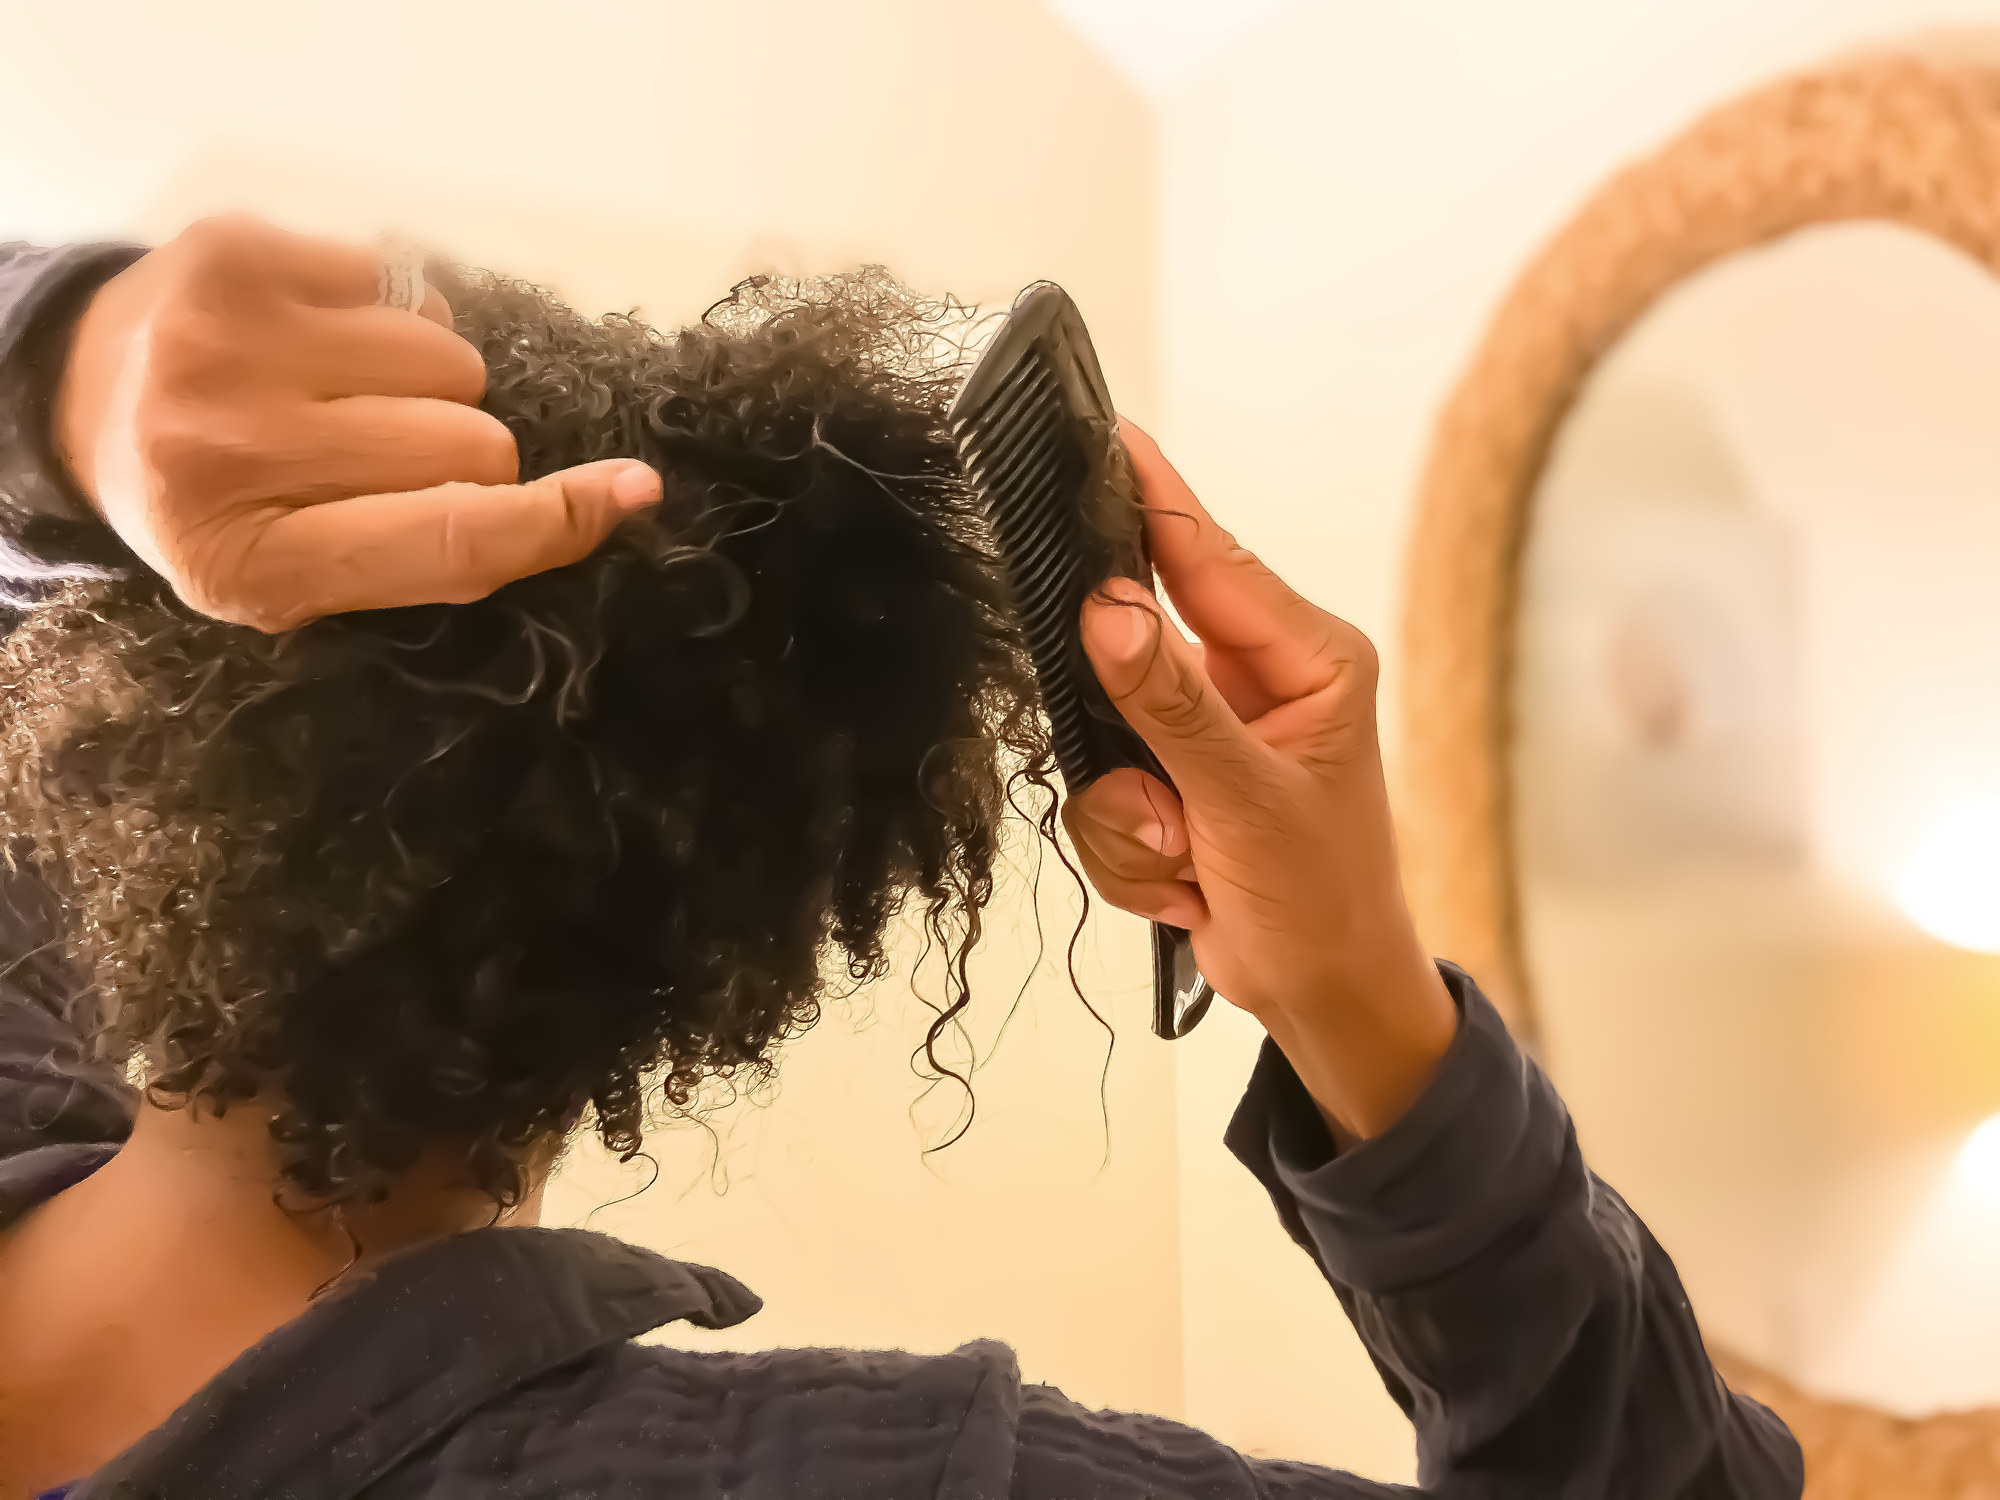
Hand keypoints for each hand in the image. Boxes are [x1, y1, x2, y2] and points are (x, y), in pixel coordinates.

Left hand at [54, 215, 660, 631]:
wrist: (81, 405)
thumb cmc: (222, 509)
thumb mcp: (311, 576)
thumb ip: (441, 554)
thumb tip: (615, 498)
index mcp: (255, 564)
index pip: (448, 541)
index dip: (554, 521)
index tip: (632, 494)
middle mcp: (228, 451)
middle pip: (465, 444)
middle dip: (456, 451)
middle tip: (381, 457)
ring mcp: (225, 343)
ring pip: (446, 357)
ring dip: (424, 381)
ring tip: (344, 394)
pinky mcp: (234, 256)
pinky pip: (398, 281)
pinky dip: (382, 313)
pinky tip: (318, 338)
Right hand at [1065, 422, 1456, 1139]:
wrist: (1322, 996)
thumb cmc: (1325, 899)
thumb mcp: (1249, 801)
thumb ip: (1172, 704)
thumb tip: (1109, 611)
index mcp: (1306, 658)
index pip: (1208, 557)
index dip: (1150, 499)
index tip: (1100, 434)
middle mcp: (1252, 682)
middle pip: (1133, 648)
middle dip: (1130, 740)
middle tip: (1163, 797)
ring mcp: (1202, 734)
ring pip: (1101, 732)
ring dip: (1132, 812)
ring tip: (1187, 857)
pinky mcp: (1166, 783)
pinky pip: (1098, 790)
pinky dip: (1128, 849)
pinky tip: (1182, 880)